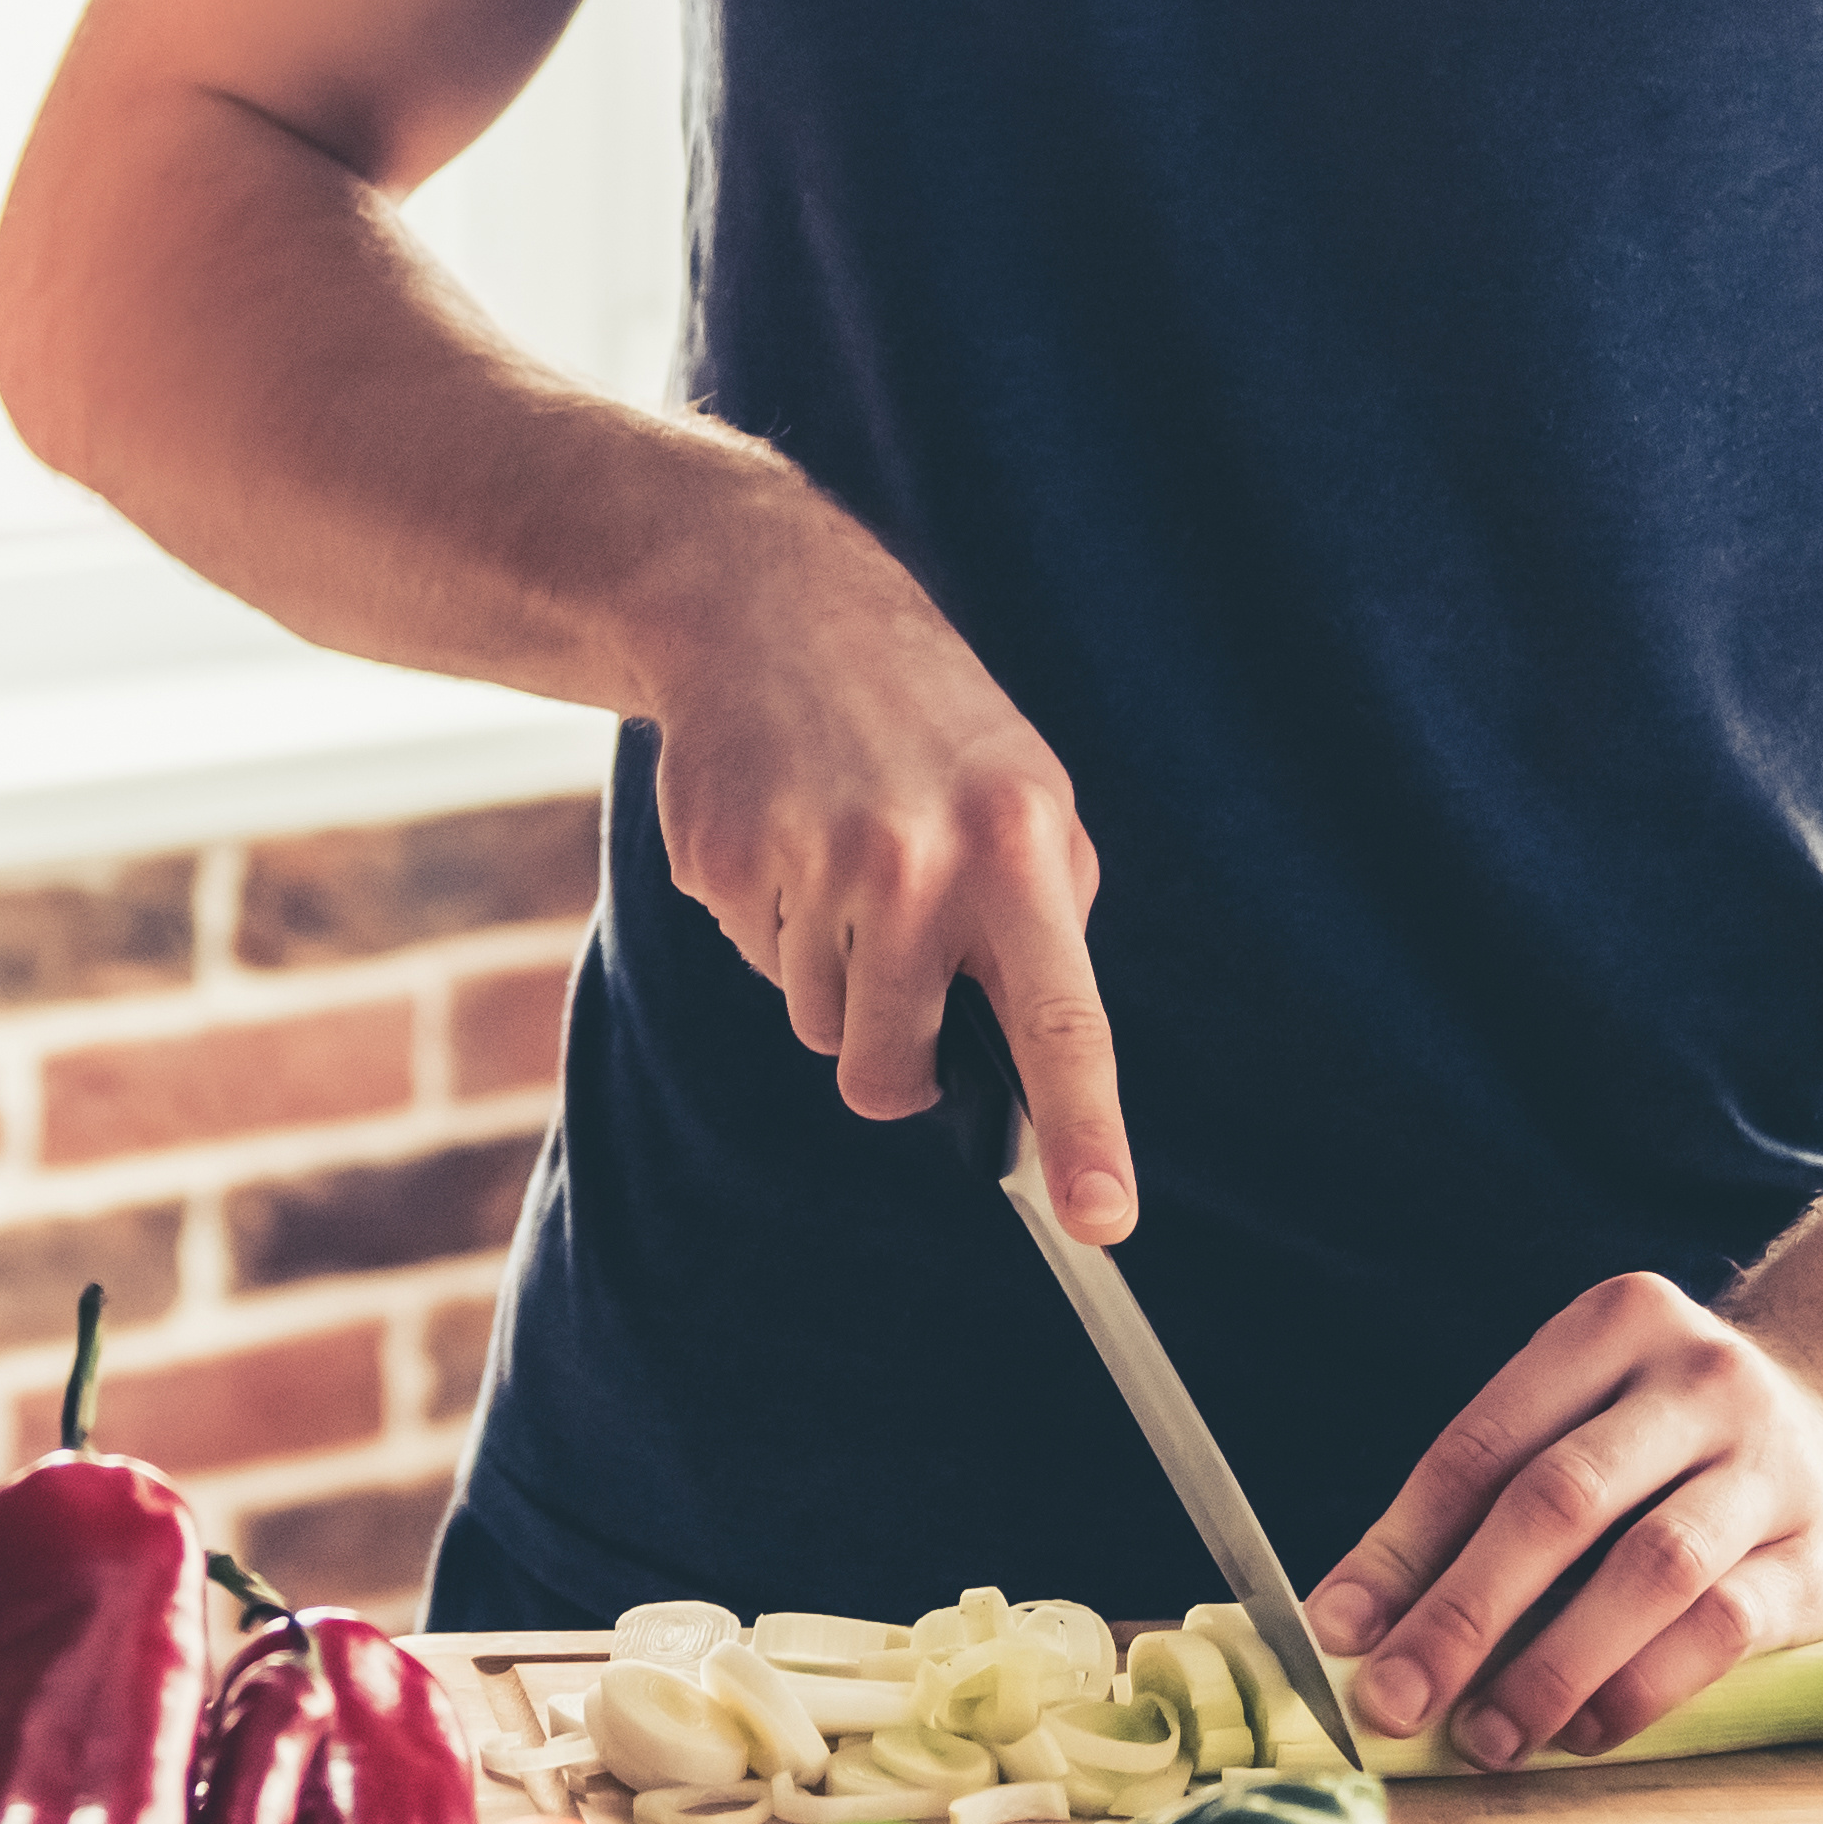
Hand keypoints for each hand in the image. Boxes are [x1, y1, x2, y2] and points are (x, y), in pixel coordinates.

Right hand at [633, 493, 1129, 1234]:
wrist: (768, 604)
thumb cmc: (925, 721)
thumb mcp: (1026, 793)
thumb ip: (1043, 922)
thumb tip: (1033, 1073)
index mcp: (1016, 845)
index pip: (1061, 1018)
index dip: (1084, 1130)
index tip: (1102, 1219)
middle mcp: (914, 861)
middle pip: (891, 1068)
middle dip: (890, 1058)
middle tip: (892, 966)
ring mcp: (808, 861)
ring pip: (819, 1023)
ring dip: (830, 971)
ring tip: (839, 855)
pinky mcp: (720, 860)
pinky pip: (754, 960)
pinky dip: (769, 917)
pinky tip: (783, 829)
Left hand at [1308, 1276, 1822, 1764]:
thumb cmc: (1663, 1448)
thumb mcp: (1577, 1428)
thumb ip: (1475, 1509)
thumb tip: (1353, 1624)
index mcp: (1613, 1327)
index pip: (1481, 1445)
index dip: (1400, 1546)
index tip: (1337, 1633)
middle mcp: (1700, 1380)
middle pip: (1558, 1501)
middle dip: (1463, 1612)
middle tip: (1394, 1701)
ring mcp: (1776, 1465)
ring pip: (1650, 1570)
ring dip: (1553, 1665)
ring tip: (1487, 1736)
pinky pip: (1725, 1628)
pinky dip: (1642, 1687)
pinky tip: (1585, 1731)